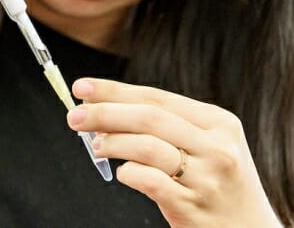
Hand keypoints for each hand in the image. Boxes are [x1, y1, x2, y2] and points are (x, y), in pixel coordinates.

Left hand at [67, 78, 281, 227]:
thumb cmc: (219, 187)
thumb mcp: (209, 148)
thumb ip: (168, 128)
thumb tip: (106, 110)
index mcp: (219, 122)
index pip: (157, 97)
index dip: (115, 90)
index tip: (83, 87)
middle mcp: (217, 146)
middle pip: (149, 117)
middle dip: (105, 112)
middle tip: (75, 116)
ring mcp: (207, 177)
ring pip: (147, 146)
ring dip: (112, 143)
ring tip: (96, 147)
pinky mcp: (193, 206)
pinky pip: (150, 181)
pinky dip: (128, 173)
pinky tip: (123, 173)